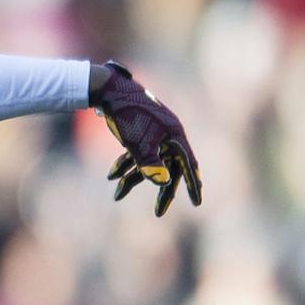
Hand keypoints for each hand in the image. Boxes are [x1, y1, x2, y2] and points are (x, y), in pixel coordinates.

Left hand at [93, 61, 201, 216]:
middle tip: (159, 213)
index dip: (193, 185)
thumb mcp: (138, 144)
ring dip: (132, 179)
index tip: (197, 202)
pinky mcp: (139, 131)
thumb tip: (164, 183)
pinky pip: (136, 154)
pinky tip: (111, 177)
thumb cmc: (127, 116)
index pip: (188, 165)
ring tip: (116, 195)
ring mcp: (154, 132)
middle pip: (169, 168)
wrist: (107, 90)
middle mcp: (168, 134)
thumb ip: (151, 165)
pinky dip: (124, 165)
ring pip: (148, 162)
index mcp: (175, 135)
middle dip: (161, 190)